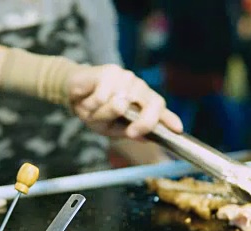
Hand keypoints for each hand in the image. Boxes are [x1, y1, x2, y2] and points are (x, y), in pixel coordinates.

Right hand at [66, 64, 182, 138]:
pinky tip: (87, 99)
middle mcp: (137, 88)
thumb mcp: (111, 128)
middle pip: (148, 104)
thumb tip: (146, 138)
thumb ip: (128, 131)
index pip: (159, 107)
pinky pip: (103, 97)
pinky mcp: (110, 71)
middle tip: (127, 131)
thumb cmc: (95, 111)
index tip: (177, 129)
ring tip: (92, 110)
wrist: (72, 93)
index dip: (168, 118)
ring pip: (119, 104)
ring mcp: (125, 78)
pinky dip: (92, 104)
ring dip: (101, 114)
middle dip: (140, 122)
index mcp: (142, 101)